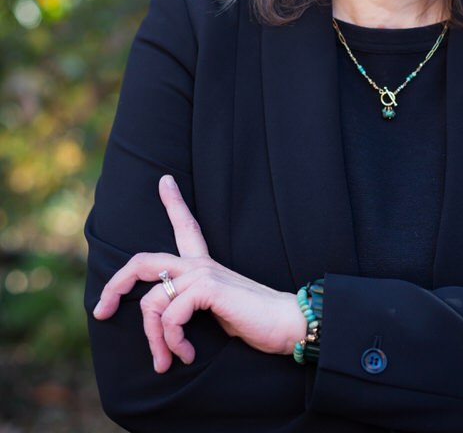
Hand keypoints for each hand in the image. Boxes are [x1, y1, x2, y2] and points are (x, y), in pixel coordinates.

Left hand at [92, 175, 306, 372]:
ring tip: (167, 360)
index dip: (174, 201)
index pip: (186, 226)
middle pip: (143, 261)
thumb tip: (161, 323)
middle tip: (101, 311)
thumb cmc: (253, 320)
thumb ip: (191, 307)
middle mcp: (200, 264)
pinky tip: (186, 354)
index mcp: (205, 265)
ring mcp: (203, 273)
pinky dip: (172, 341)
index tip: (164, 180)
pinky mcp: (208, 288)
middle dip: (114, 285)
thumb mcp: (215, 311)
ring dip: (154, 340)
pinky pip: (169, 316)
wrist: (284, 322)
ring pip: (152, 303)